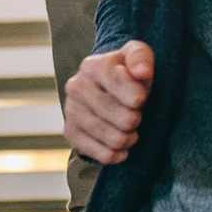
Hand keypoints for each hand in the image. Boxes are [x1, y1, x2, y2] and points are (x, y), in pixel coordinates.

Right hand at [63, 39, 154, 163]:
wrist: (103, 89)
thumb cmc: (126, 74)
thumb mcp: (136, 56)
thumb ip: (141, 58)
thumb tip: (142, 72)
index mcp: (93, 66)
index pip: (121, 85)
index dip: (139, 97)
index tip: (141, 99)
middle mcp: (76, 86)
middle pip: (123, 118)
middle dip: (135, 119)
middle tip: (135, 115)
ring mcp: (71, 110)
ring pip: (113, 138)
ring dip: (129, 138)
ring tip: (131, 131)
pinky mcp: (70, 132)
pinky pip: (102, 154)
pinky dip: (117, 154)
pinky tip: (121, 147)